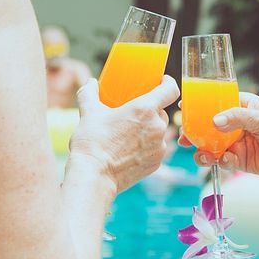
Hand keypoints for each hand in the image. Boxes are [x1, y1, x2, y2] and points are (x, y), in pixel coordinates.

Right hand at [69, 76, 179, 193]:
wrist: (94, 176)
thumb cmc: (92, 142)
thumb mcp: (88, 112)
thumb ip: (89, 93)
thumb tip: (90, 82)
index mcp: (144, 109)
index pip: (170, 90)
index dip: (168, 83)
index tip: (162, 81)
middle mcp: (157, 126)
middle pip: (161, 111)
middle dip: (149, 110)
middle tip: (132, 113)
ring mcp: (159, 146)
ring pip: (158, 131)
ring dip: (148, 129)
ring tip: (128, 134)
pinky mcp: (157, 163)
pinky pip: (156, 148)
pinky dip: (146, 146)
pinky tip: (129, 149)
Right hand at [179, 92, 258, 185]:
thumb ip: (238, 118)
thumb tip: (215, 121)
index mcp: (242, 107)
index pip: (217, 102)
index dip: (200, 105)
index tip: (184, 107)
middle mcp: (235, 124)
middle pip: (208, 126)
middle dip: (195, 132)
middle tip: (185, 137)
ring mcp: (235, 143)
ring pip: (210, 146)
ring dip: (203, 151)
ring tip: (203, 155)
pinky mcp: (238, 160)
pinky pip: (221, 160)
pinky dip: (220, 161)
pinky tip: (226, 159)